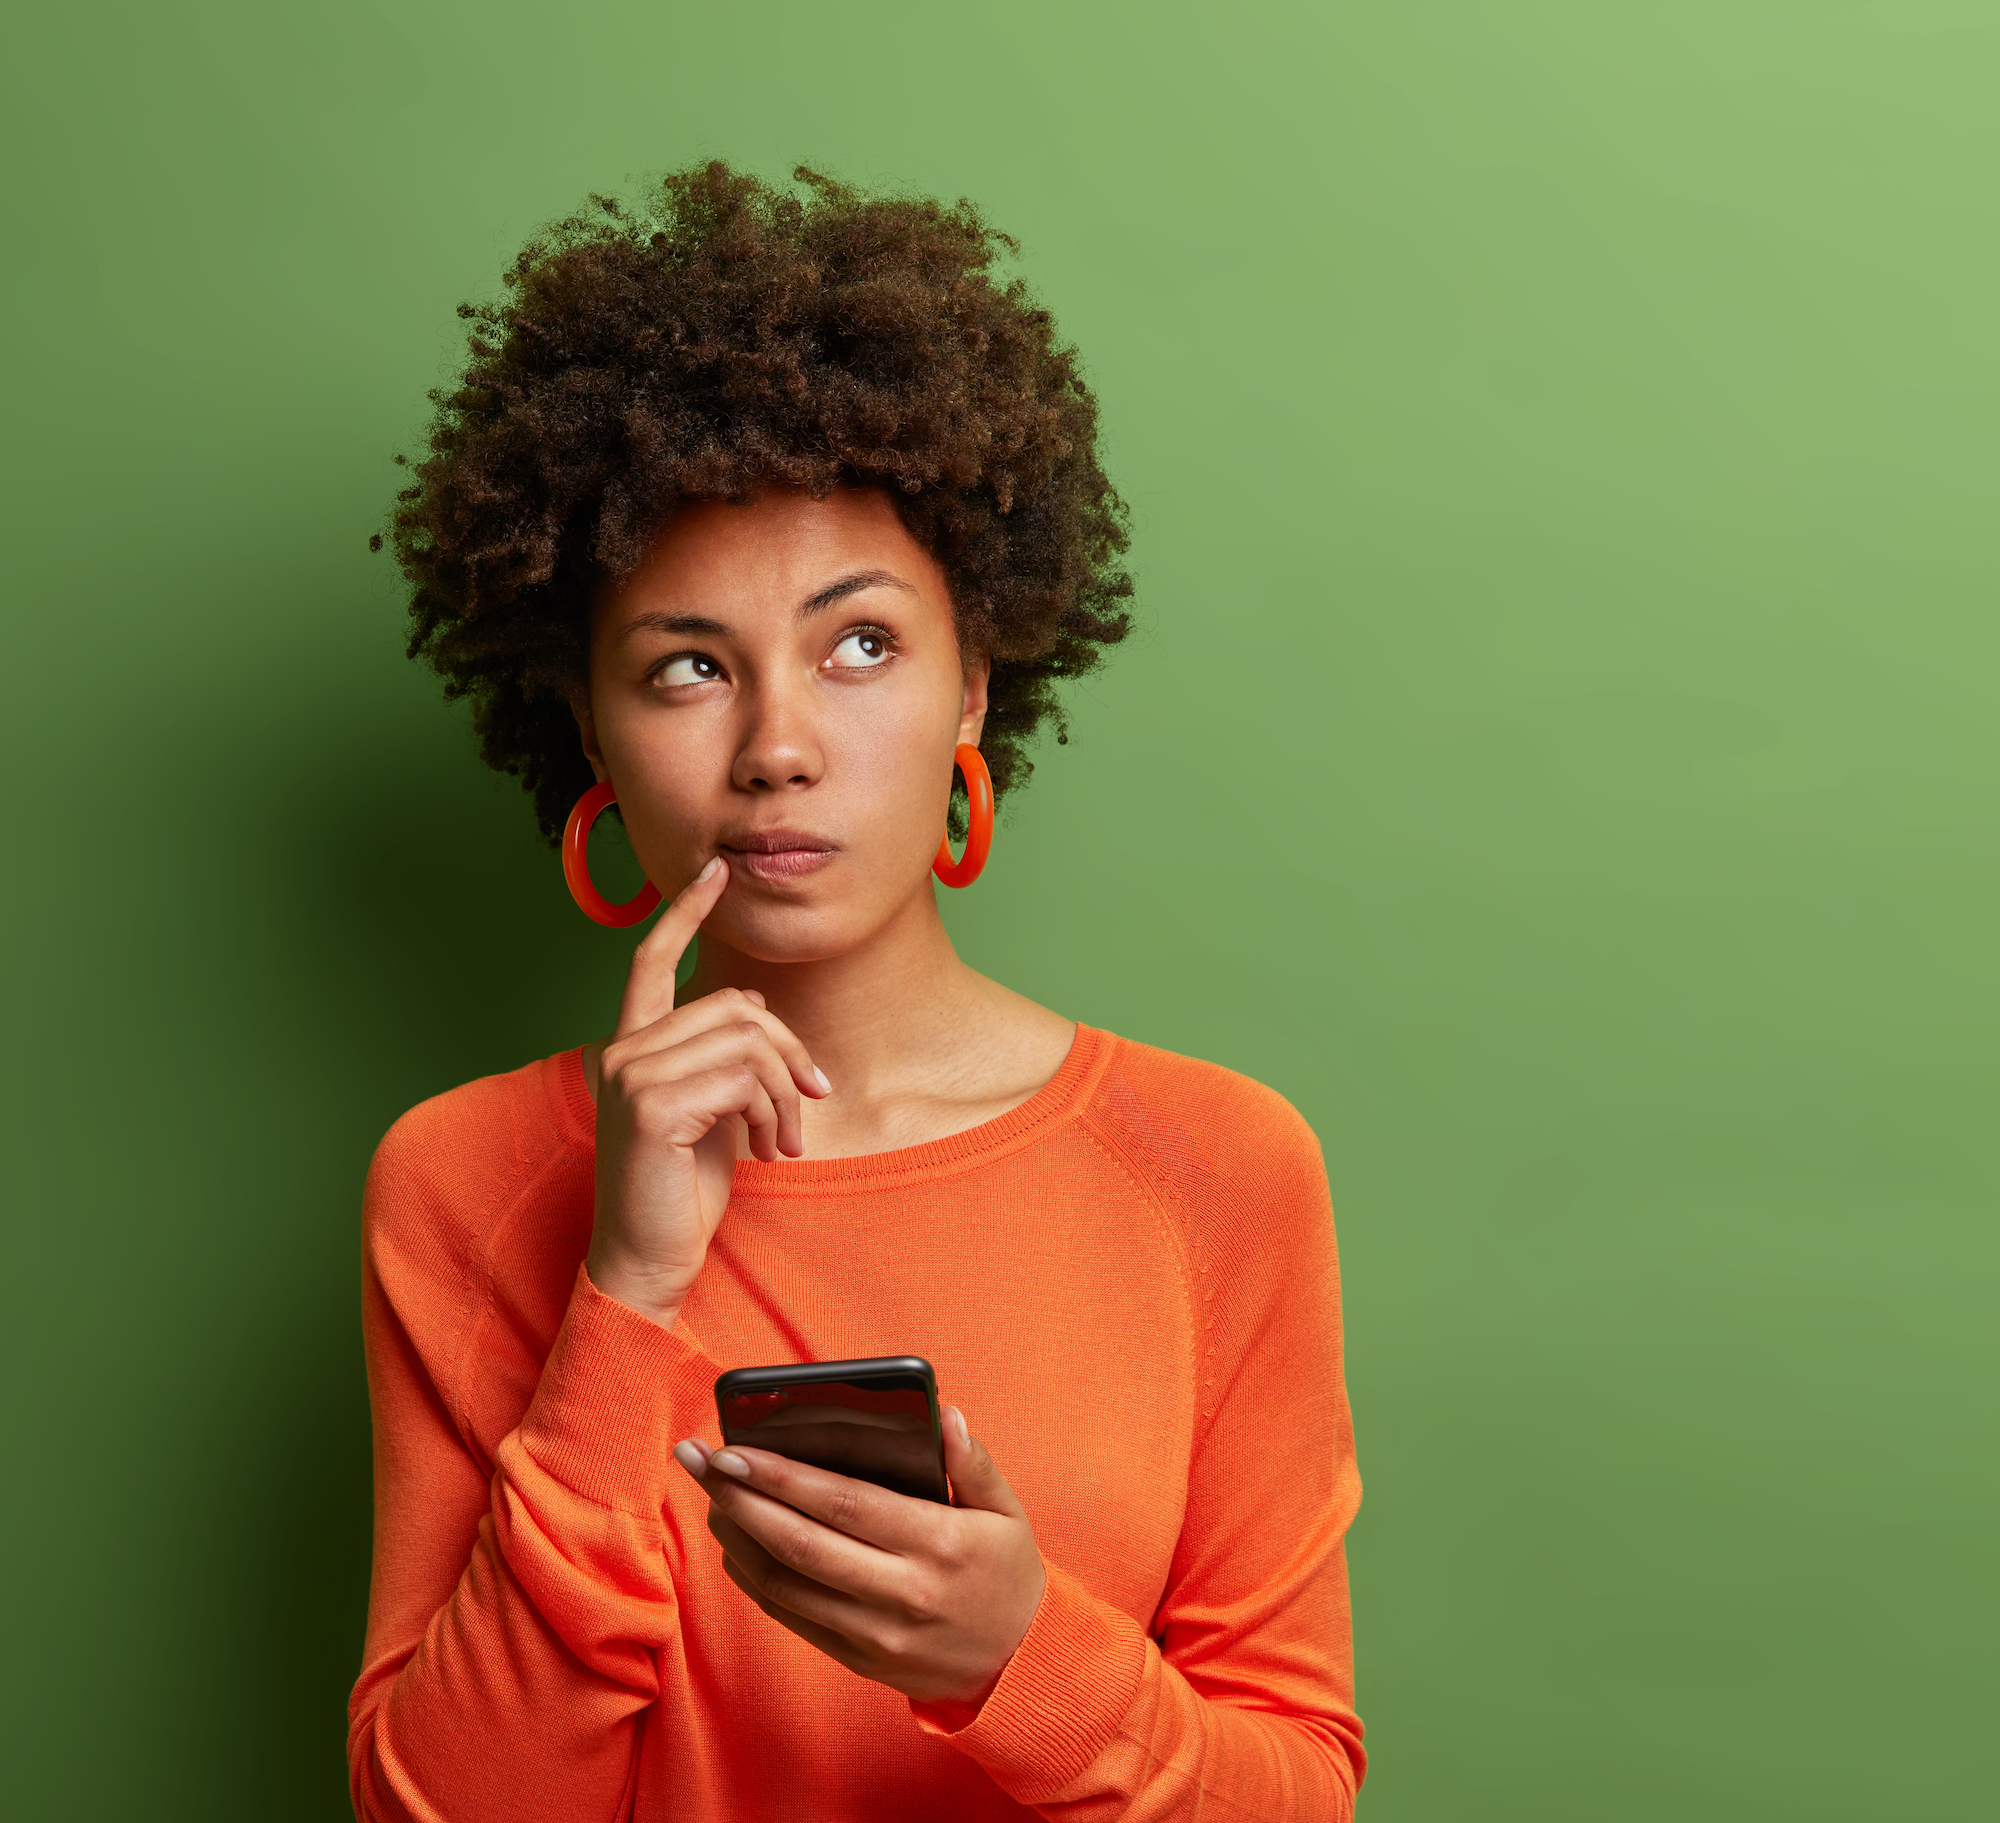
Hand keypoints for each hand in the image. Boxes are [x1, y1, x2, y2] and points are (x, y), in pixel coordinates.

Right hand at [586, 856, 829, 1325]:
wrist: (650, 1259)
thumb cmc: (680, 1191)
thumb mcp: (712, 1113)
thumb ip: (724, 1060)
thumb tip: (760, 1013)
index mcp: (632, 1047)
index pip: (651, 961)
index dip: (684, 913)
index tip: (714, 871)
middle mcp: (621, 1051)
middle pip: (735, 1006)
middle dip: (788, 1053)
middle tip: (807, 1107)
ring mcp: (630, 1074)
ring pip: (747, 1041)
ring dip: (784, 1093)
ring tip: (783, 1140)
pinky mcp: (652, 1104)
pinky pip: (742, 1079)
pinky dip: (771, 1113)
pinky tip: (767, 1150)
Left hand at [672, 1407, 1045, 1707]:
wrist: (1017, 1664)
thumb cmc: (1007, 1573)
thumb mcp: (1006, 1511)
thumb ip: (972, 1462)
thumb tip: (944, 1416)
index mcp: (938, 1543)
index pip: (845, 1504)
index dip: (783, 1477)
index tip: (735, 1449)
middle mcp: (902, 1592)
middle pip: (802, 1544)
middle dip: (741, 1500)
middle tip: (701, 1462)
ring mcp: (876, 1633)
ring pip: (786, 1585)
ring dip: (739, 1540)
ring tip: (712, 1498)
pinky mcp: (858, 1658)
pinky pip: (793, 1617)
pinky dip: (756, 1580)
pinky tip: (738, 1545)